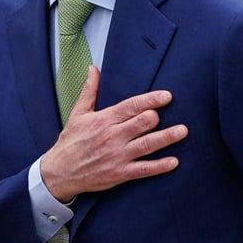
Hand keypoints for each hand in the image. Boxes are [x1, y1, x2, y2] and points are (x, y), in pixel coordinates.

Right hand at [40, 66, 187, 201]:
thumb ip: (89, 90)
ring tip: (183, 131)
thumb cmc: (70, 141)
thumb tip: (93, 68)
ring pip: (147, 145)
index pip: (131, 106)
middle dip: (157, 117)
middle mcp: (112, 137)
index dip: (151, 100)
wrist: (59, 173)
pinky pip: (144, 169)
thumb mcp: (78, 114)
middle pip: (142, 123)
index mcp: (104, 120)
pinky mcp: (120, 173)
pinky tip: (174, 161)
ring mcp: (117, 156)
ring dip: (167, 137)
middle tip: (172, 113)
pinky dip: (160, 166)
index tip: (167, 96)